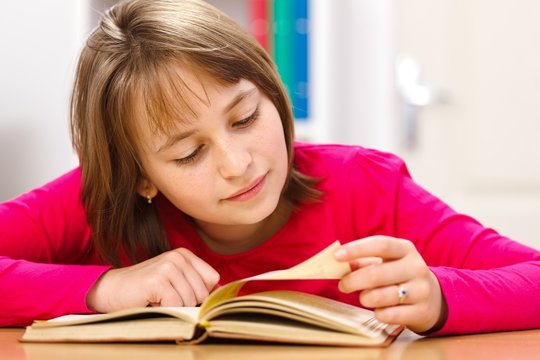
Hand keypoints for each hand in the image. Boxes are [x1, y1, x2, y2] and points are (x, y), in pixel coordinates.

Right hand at [87, 248, 219, 312]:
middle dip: (187, 304)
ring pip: (191, 301)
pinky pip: (177, 305)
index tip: (184, 298)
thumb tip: (223, 296)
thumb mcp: (174, 283)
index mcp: (185, 254)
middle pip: (203, 293)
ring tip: (158, 300)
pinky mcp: (158, 280)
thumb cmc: (144, 290)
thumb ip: (197, 286)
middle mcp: (178, 256)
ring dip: (175, 308)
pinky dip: (166, 310)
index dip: (202, 294)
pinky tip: (152, 302)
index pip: (213, 279)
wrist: (110, 290)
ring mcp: (168, 266)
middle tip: (166, 300)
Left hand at [335, 236, 446, 332]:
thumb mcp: (386, 262)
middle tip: (343, 285)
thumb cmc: (399, 276)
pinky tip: (379, 309)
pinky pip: (388, 315)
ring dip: (364, 298)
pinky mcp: (421, 312)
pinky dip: (378, 313)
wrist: (433, 299)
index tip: (336, 256)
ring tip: (364, 297)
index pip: (380, 244)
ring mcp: (421, 290)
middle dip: (352, 281)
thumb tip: (340, 263)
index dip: (356, 249)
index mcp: (405, 249)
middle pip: (375, 274)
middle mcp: (416, 267)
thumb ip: (363, 261)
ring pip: (380, 297)